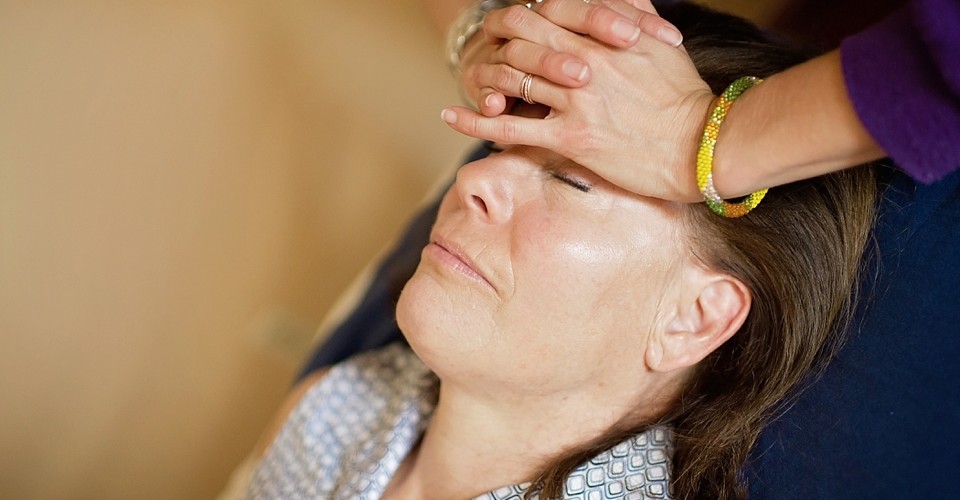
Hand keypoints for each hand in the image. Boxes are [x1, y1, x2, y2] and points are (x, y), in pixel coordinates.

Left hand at [445, 0, 714, 201]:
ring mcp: (576, 100)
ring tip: (474, 76)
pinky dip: (476, 120)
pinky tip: (451, 114)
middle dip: (502, 36)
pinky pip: (510, 129)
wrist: (700, 146)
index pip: (552, 11)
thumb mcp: (662, 44)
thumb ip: (637, 13)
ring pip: (515, 77)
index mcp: (607, 36)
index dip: (529, 14)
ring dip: (488, 74)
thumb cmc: (684, 97)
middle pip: (525, 37)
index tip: (517, 21)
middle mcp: (586, 62)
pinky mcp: (570, 138)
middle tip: (489, 42)